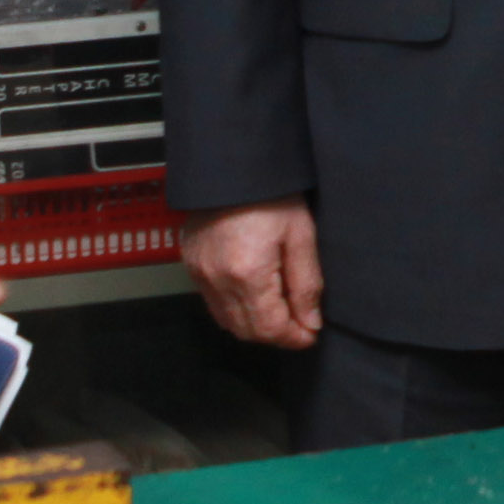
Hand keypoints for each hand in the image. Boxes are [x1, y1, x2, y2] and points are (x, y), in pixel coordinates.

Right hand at [183, 197, 325, 350]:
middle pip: (247, 331)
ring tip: (280, 309)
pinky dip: (235, 308)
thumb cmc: (270, 193)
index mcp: (247, 274)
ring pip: (227, 321)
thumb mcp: (301, 236)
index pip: (269, 328)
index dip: (294, 338)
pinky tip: (255, 295)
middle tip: (300, 324)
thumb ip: (306, 285)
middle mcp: (217, 279)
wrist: (234, 165)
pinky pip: (212, 302)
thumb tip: (310, 321)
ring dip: (255, 324)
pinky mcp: (192, 264)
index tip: (310, 334)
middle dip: (276, 334)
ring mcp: (200, 273)